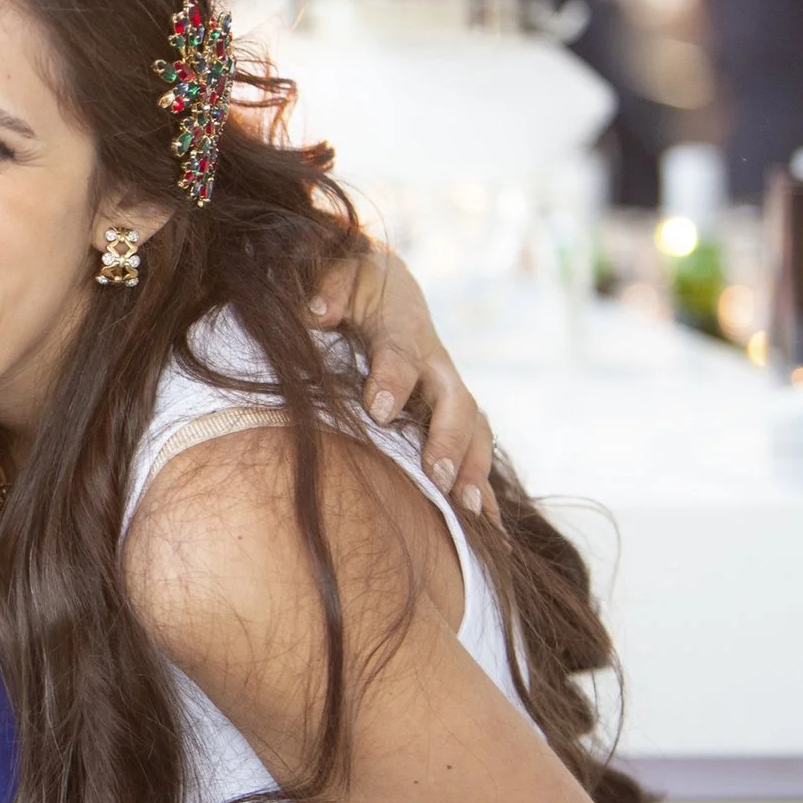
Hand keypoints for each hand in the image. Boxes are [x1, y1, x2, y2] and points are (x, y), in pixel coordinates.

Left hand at [311, 246, 495, 519]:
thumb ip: (327, 288)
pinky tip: (487, 531)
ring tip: (466, 509)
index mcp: (403, 324)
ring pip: (474, 431)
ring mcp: (447, 393)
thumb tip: (315, 311)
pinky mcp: (450, 418)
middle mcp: (436, 362)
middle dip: (448, 438)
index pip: (403, 351)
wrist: (381, 286)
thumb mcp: (336, 271)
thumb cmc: (352, 283)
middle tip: (433, 473)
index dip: (393, 378)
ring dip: (473, 470)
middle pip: (455, 400)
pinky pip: (474, 454)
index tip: (377, 409)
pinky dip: (481, 489)